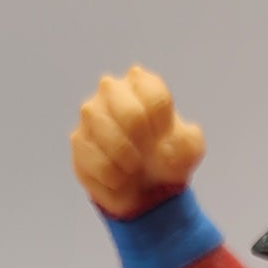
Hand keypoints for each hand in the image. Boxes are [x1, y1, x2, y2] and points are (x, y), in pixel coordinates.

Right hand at [70, 65, 204, 217]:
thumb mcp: (189, 148)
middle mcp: (112, 89)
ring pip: (112, 141)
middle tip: (146, 156)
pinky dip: (115, 179)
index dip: (163, 130)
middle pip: (132, 116)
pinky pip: (98, 164)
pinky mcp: (78, 141)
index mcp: (142, 82)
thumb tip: (171, 139)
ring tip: (133, 169)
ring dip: (129, 164)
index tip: (162, 140)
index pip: (156, 99)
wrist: (143, 185)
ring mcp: (91, 113)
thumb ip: (189, 140)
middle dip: (145, 145)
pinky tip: (118, 177)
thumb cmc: (166, 156)